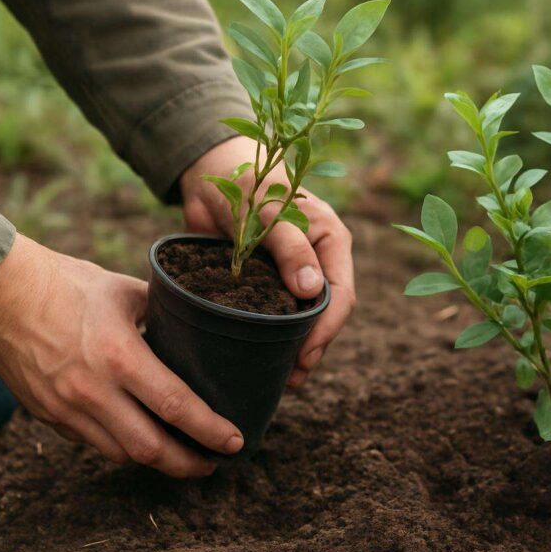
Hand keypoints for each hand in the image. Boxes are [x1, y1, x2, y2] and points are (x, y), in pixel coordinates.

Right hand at [0, 234, 243, 476]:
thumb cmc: (65, 283)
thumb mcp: (125, 291)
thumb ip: (162, 316)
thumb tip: (194, 330)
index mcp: (119, 356)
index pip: (176, 406)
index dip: (210, 430)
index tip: (234, 442)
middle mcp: (93, 391)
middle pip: (151, 449)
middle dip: (189, 464)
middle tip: (213, 464)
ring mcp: (66, 409)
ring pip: (120, 454)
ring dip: (156, 461)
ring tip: (182, 456)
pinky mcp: (47, 415)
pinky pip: (92, 443)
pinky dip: (120, 446)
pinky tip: (138, 437)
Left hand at [179, 137, 355, 386]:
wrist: (210, 172)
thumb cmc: (245, 182)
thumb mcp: (268, 210)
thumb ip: (289, 247)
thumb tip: (312, 292)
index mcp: (331, 241)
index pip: (340, 295)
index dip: (326, 329)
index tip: (304, 356)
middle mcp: (318, 260)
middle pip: (325, 314)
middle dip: (313, 347)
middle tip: (293, 378)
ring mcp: (294, 272)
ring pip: (303, 318)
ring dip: (294, 348)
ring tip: (281, 378)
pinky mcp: (268, 281)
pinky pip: (277, 314)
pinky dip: (272, 337)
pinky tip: (263, 359)